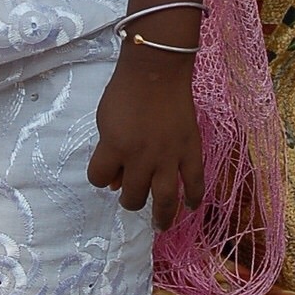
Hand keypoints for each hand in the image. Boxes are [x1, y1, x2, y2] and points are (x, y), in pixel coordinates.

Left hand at [88, 46, 203, 229]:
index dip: (100, 177)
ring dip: (161, 217)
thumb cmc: (126, 91)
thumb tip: (115, 181)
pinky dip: (194, 198)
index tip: (106, 173)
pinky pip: (195, 182)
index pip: (98, 179)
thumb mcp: (105, 120)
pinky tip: (190, 206)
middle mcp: (141, 158)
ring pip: (165, 199)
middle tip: (133, 196)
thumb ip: (108, 151)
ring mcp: (169, 156)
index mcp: (115, 147)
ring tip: (159, 225)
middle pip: (133, 196)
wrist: (158, 70)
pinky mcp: (191, 150)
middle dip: (129, 199)